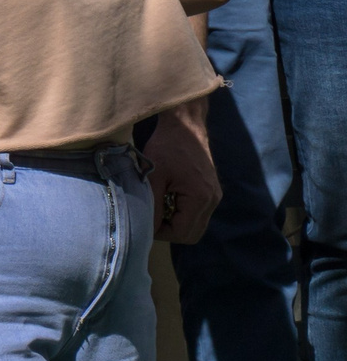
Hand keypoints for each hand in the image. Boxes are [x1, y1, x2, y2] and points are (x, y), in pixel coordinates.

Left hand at [143, 99, 221, 244]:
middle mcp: (212, 201)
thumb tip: (148, 227)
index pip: (182, 233)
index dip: (161, 233)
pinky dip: (184, 214)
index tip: (145, 222)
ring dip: (177, 224)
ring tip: (159, 209)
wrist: (186, 126)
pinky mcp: (212, 192)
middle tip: (151, 219)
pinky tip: (168, 201)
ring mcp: (215, 197)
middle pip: (192, 234)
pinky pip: (199, 214)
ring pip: (197, 225)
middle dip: (170, 232)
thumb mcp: (154, 176)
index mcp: (200, 198)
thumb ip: (153, 204)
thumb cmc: (166, 147)